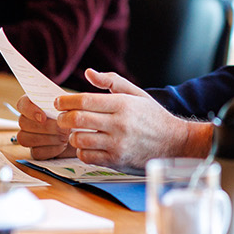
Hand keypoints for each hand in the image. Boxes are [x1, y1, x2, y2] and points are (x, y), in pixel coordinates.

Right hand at [15, 95, 75, 158]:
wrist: (85, 133)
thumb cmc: (77, 116)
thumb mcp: (74, 105)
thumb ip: (65, 102)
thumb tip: (58, 103)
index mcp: (34, 104)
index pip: (22, 104)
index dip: (30, 111)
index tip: (43, 117)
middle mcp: (27, 120)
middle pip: (23, 123)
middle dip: (45, 127)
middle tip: (63, 129)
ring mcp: (29, 136)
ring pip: (25, 139)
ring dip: (48, 138)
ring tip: (65, 136)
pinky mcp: (35, 151)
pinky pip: (36, 152)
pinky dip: (51, 150)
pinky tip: (62, 146)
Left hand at [34, 69, 212, 167]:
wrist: (175, 144)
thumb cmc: (154, 117)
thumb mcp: (137, 94)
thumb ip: (112, 81)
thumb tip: (89, 73)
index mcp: (123, 104)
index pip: (84, 100)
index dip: (65, 101)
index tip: (59, 102)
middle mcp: (119, 124)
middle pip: (77, 120)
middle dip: (63, 119)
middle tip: (62, 118)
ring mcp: (117, 144)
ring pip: (79, 140)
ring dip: (72, 136)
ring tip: (76, 133)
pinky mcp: (116, 160)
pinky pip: (87, 157)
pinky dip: (82, 151)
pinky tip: (88, 146)